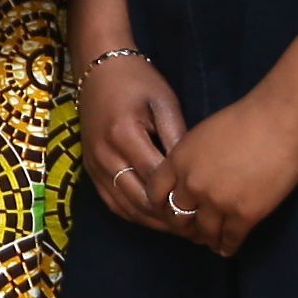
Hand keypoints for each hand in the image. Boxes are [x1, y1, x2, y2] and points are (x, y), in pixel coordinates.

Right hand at [81, 51, 188, 231]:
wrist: (97, 69)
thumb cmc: (137, 80)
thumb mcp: (164, 101)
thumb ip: (177, 136)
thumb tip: (195, 171)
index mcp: (124, 134)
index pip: (156, 178)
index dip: (181, 198)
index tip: (207, 209)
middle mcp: (105, 154)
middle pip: (139, 199)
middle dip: (170, 217)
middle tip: (198, 228)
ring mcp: (94, 164)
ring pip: (125, 205)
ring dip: (153, 221)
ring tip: (181, 229)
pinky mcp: (90, 169)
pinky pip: (111, 201)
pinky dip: (134, 214)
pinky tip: (155, 219)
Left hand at [146, 95, 297, 257]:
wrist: (279, 120)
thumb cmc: (245, 118)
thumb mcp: (202, 134)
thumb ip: (189, 157)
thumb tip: (188, 174)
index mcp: (178, 161)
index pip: (156, 193)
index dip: (162, 205)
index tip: (171, 211)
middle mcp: (192, 184)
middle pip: (178, 216)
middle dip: (184, 226)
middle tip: (192, 231)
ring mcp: (218, 201)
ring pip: (204, 231)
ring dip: (207, 239)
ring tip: (210, 242)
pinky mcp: (245, 213)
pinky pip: (231, 238)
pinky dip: (227, 246)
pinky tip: (227, 248)